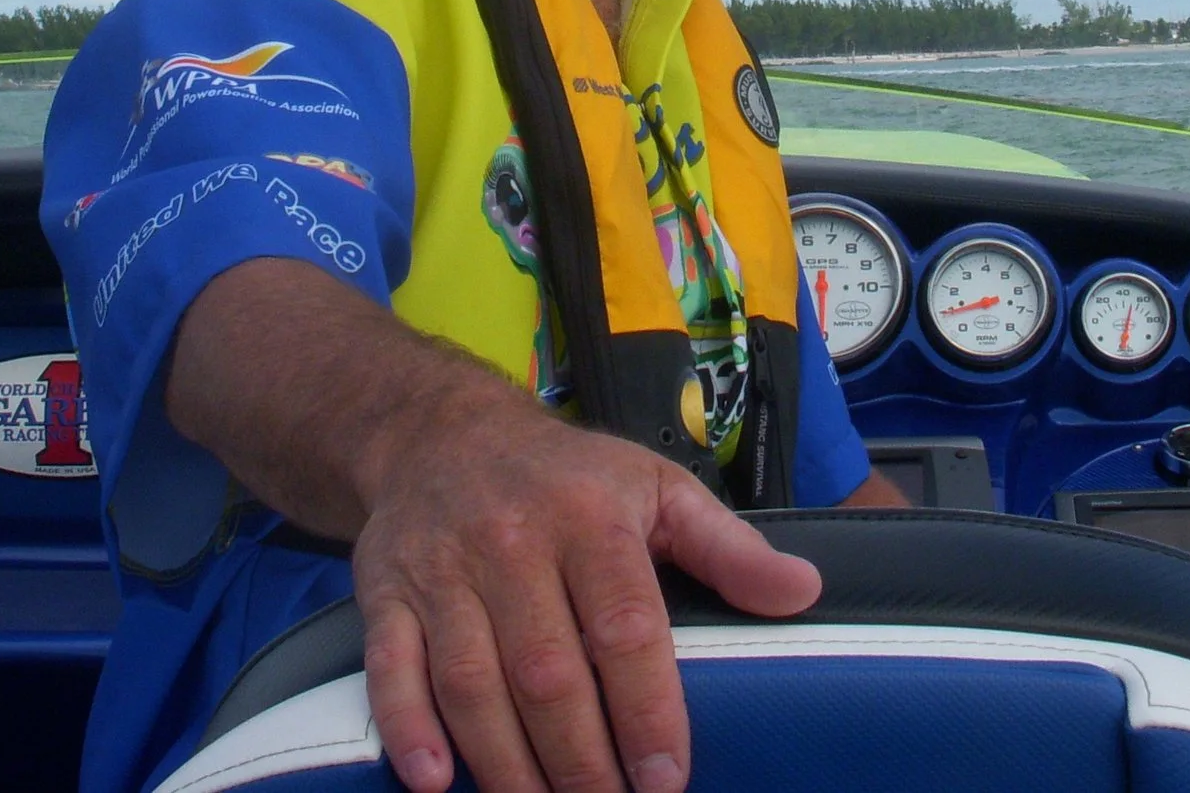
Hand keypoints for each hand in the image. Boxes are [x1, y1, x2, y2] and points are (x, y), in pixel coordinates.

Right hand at [351, 395, 820, 792]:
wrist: (438, 432)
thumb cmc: (566, 475)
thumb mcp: (655, 487)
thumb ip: (728, 547)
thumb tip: (803, 592)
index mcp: (590, 517)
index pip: (624, 626)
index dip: (648, 711)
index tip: (667, 779)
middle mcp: (513, 541)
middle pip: (548, 671)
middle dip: (581, 760)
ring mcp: (444, 569)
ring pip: (473, 682)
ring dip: (508, 764)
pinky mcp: (386, 591)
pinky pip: (393, 667)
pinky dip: (409, 728)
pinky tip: (436, 781)